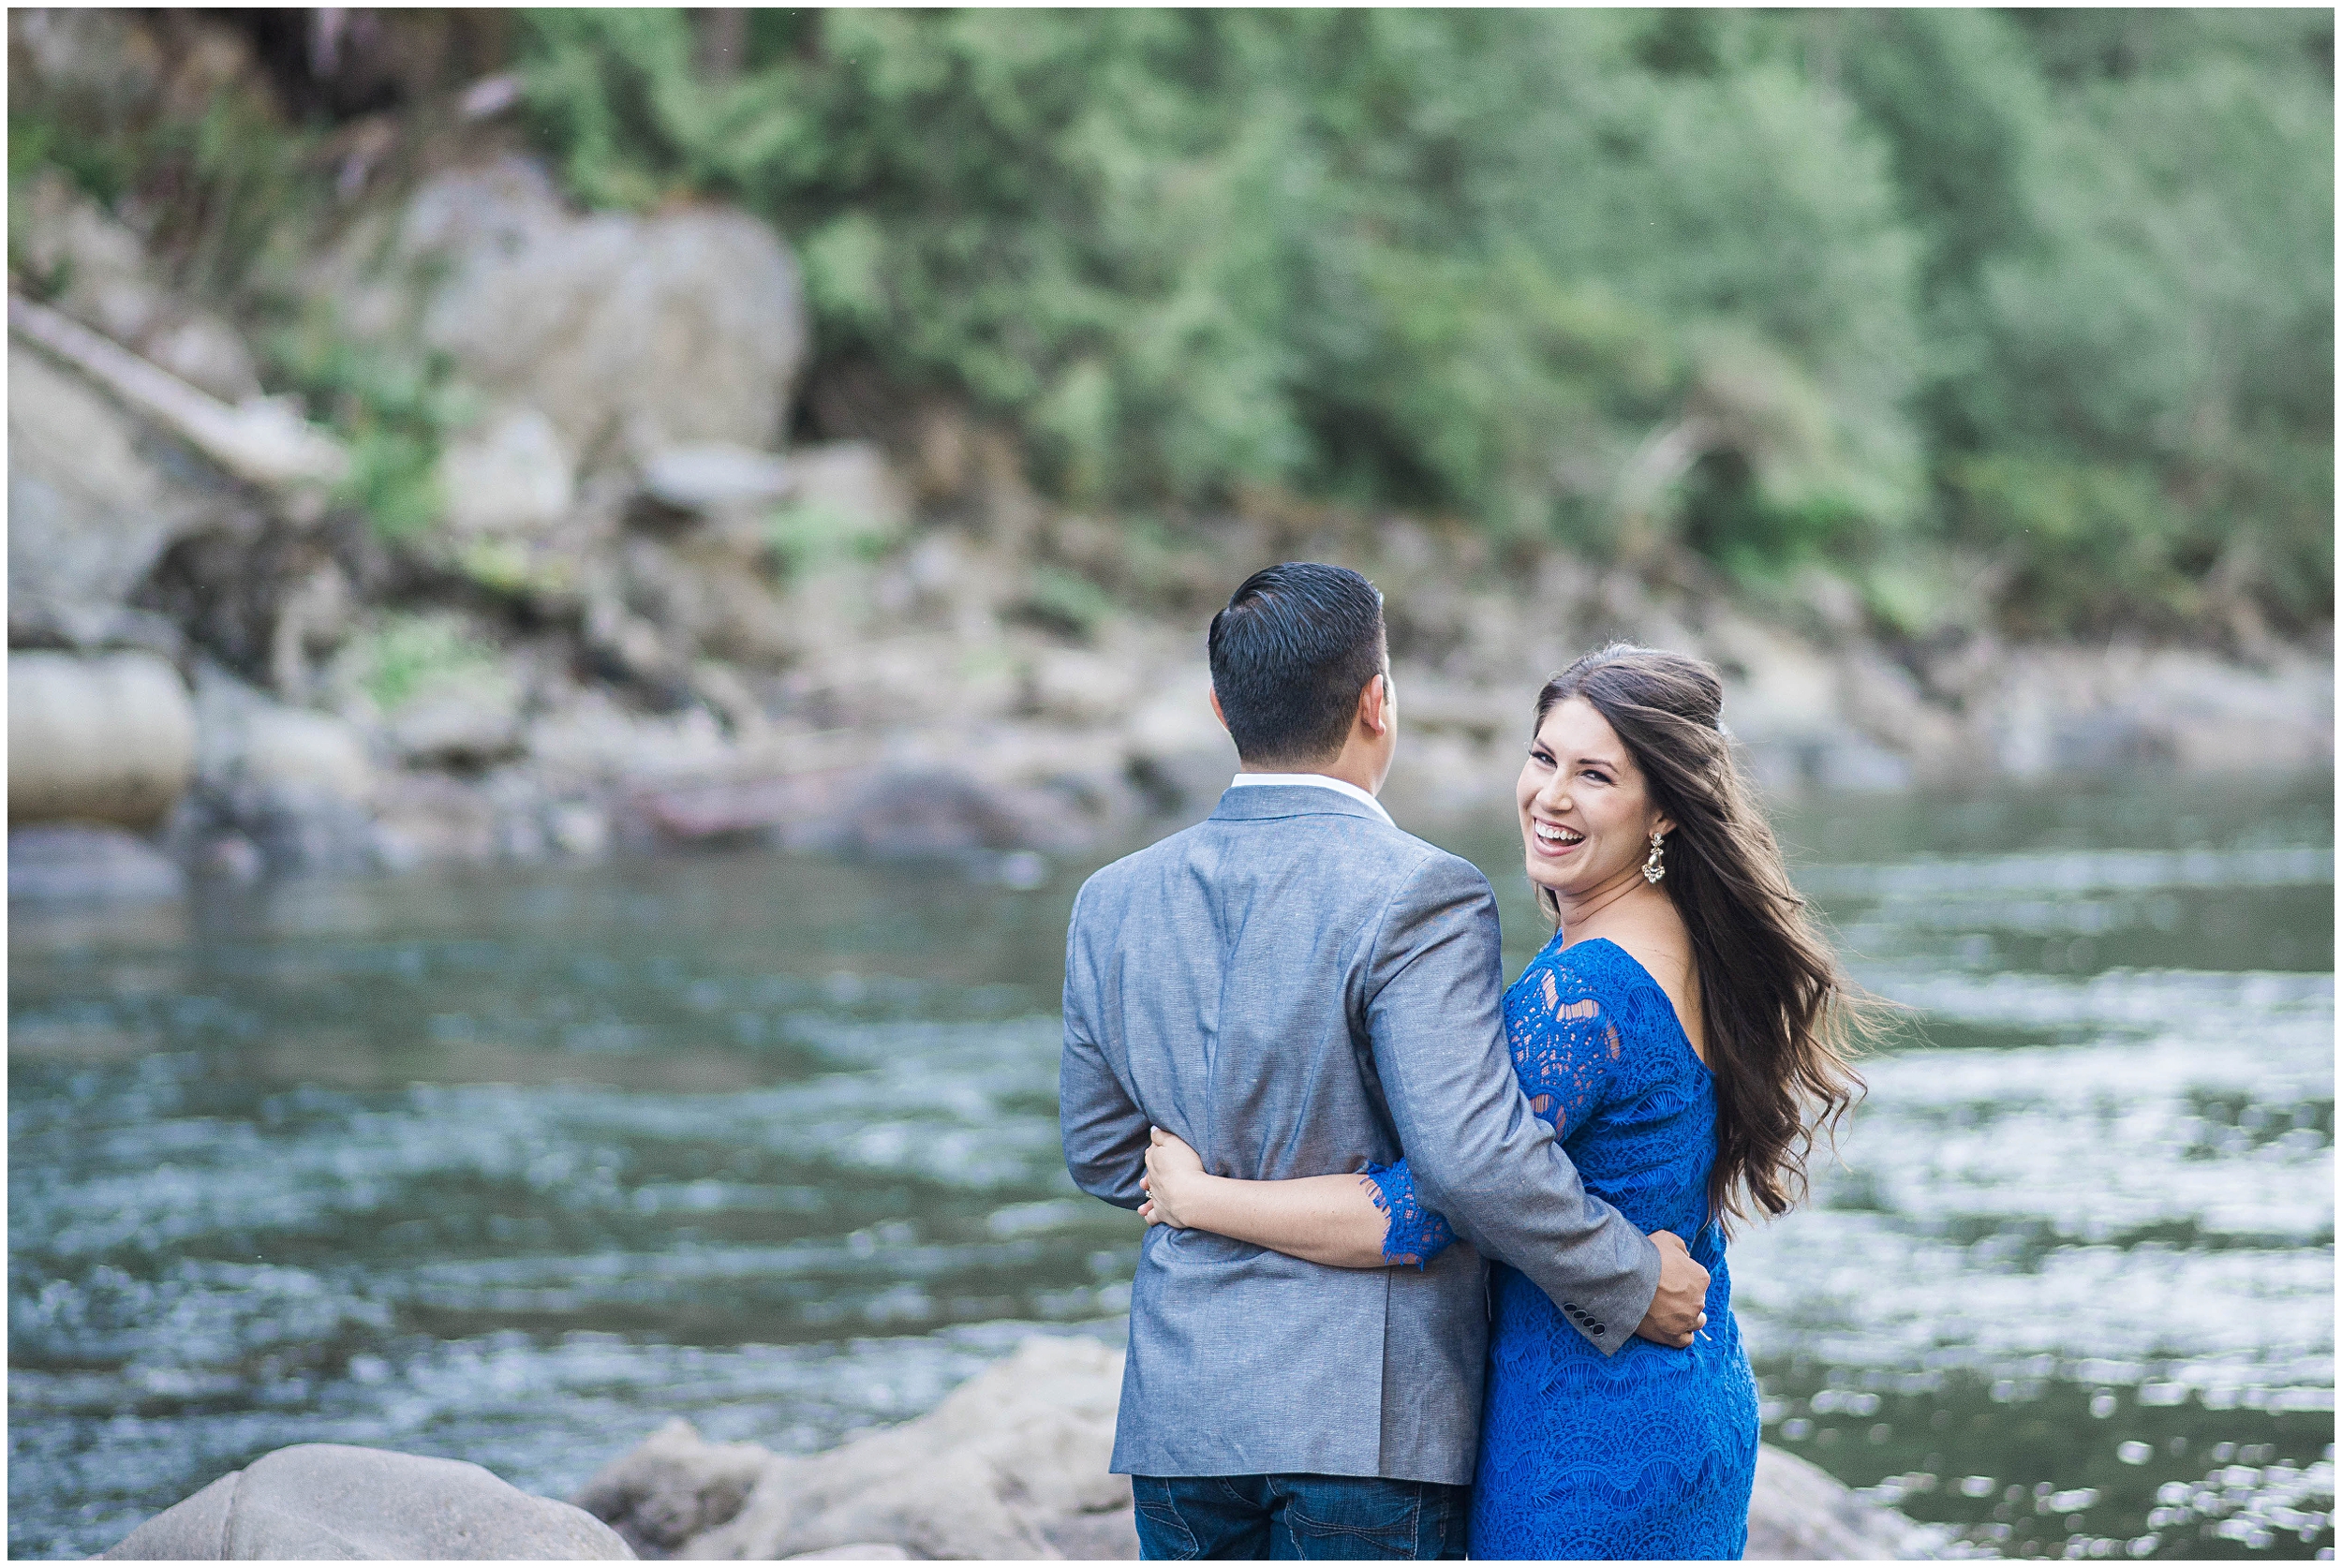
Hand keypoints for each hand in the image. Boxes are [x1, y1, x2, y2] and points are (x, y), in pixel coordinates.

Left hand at [1136, 1126, 1204, 1228]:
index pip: (1152, 1155)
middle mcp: (1153, 1180)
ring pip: (1148, 1195)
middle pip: (1150, 1174)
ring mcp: (1156, 1197)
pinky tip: (1146, 1214)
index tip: (1160, 1151)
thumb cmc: (1186, 1167)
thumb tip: (1152, 1131)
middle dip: (1152, 1173)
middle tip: (1157, 1172)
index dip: (1156, 1153)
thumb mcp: (1175, 1143)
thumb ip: (1162, 1136)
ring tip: (1145, 1195)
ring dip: (1147, 1195)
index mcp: (1155, 1161)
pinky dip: (1148, 1214)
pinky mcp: (1162, 1213)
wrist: (1190, 1195)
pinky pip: (1151, 1215)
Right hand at [1632, 1230, 1709, 1348]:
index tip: (1670, 1279)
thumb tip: (1685, 1257)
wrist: (1627, 1277)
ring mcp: (1686, 1320)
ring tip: (1671, 1313)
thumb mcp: (1667, 1239)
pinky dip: (1680, 1335)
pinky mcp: (1673, 1335)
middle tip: (1666, 1294)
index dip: (1684, 1279)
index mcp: (1701, 1277)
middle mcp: (1699, 1300)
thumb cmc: (1646, 1255)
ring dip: (1688, 1318)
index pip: (1699, 1281)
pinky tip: (1671, 1328)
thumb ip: (1681, 1248)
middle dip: (1685, 1298)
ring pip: (1696, 1323)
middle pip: (1697, 1302)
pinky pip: (1685, 1340)